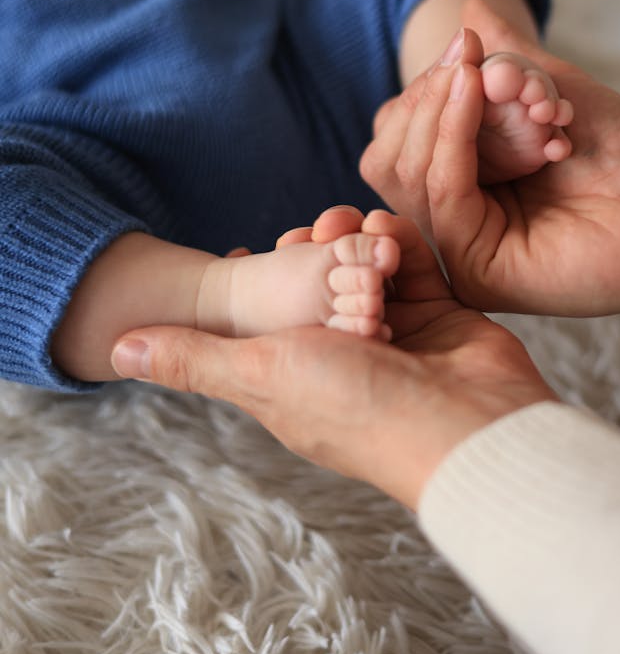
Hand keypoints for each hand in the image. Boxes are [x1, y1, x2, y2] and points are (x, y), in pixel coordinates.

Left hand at [111, 211, 553, 509]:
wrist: (469, 427)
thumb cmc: (360, 408)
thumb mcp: (262, 377)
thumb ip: (196, 359)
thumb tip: (116, 349)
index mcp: (294, 378)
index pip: (262, 320)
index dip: (252, 283)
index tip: (248, 248)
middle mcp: (344, 356)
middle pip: (316, 286)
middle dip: (310, 251)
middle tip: (311, 232)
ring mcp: (396, 336)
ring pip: (365, 269)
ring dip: (356, 240)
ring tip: (352, 226)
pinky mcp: (438, 318)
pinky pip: (412, 266)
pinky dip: (401, 243)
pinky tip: (391, 232)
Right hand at [360, 0, 619, 315]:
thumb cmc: (617, 149)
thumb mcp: (544, 88)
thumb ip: (501, 54)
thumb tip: (467, 8)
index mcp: (461, 184)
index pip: (399, 139)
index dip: (420, 91)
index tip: (461, 45)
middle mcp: (454, 219)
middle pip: (390, 158)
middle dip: (422, 99)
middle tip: (463, 61)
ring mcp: (460, 248)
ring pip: (405, 174)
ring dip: (436, 110)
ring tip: (470, 73)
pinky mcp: (475, 270)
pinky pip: (439, 193)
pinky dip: (450, 136)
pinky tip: (470, 95)